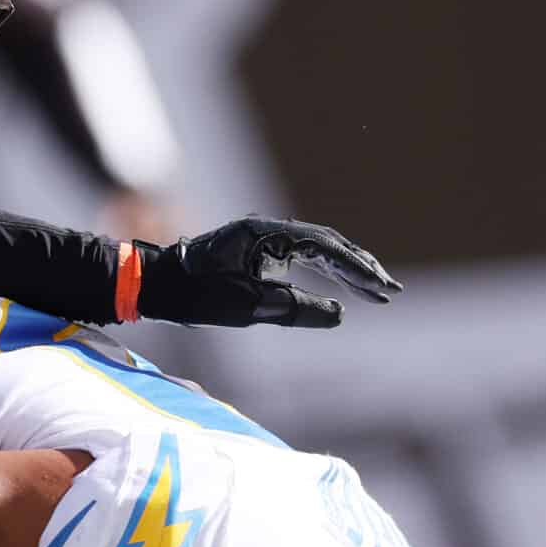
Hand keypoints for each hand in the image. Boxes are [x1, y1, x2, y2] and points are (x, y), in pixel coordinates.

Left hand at [135, 216, 398, 328]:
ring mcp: (264, 240)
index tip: (380, 289)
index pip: (324, 247)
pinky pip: (301, 258)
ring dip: (347, 270)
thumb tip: (340, 315)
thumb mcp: (247, 307)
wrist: (155, 284)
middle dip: (360, 268)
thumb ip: (296, 310)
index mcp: (266, 234)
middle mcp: (269, 231)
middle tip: (390, 290)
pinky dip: (325, 272)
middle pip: (328, 244)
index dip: (356, 269)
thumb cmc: (194, 295)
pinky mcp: (258, 253)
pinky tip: (345, 287)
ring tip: (378, 291)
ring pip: (318, 250)